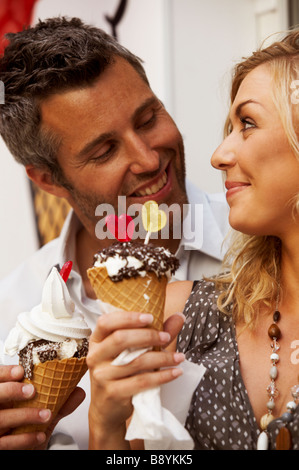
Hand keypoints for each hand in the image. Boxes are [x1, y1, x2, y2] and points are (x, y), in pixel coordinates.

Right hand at [0, 365, 85, 449]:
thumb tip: (79, 391)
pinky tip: (41, 435)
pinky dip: (26, 438)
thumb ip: (59, 401)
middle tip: (32, 390)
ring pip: (2, 419)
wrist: (24, 447)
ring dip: (26, 415)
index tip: (21, 371)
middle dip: (12, 390)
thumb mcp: (43, 410)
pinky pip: (7, 442)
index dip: (6, 372)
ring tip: (47, 414)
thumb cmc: (28, 424)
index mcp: (3, 392)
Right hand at [87, 311, 184, 448]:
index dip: (128, 317)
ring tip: (179, 357)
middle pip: (120, 339)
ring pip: (135, 361)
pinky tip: (175, 372)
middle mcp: (95, 356)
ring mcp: (102, 375)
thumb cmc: (121, 373)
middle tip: (166, 337)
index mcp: (97, 340)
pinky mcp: (112, 393)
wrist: (107, 409)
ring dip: (162, 358)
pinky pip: (141, 381)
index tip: (150, 317)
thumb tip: (179, 316)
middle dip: (148, 336)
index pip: (106, 322)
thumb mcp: (131, 351)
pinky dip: (162, 376)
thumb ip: (154, 332)